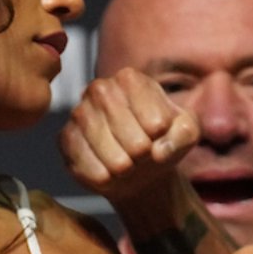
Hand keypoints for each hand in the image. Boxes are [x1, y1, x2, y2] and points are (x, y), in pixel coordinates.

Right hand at [60, 68, 199, 203]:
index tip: (159, 134)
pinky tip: (109, 174)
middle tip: (142, 154)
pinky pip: (84, 162)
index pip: (152, 116)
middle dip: (139, 150)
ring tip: (128, 164)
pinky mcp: (66, 139)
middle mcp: (100, 89)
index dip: (159, 132)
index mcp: (131, 79)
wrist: (141, 167)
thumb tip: (158, 151)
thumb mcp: (187, 133)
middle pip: (126, 129)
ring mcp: (79, 113)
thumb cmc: (163, 140)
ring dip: (121, 164)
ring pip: (104, 146)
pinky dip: (101, 174)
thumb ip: (184, 135)